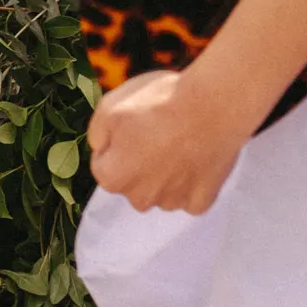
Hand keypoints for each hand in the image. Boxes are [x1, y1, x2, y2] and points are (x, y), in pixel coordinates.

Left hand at [87, 69, 246, 215]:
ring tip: (176, 141)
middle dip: (136, 162)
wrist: (210, 107)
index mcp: (113, 178)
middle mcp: (141, 199)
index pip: (103, 166)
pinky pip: (188, 195)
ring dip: (163, 173)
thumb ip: (96, 134)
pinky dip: (189, 180)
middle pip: (132, 181)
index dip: (114, 143)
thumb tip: (100, 148)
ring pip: (160, 190)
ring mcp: (173, 202)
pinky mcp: (202, 201)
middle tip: (153, 133)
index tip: (129, 127)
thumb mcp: (109, 106)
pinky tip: (193, 158)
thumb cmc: (156, 104)